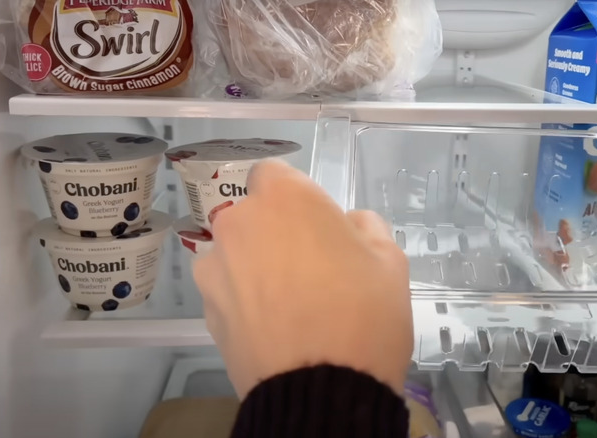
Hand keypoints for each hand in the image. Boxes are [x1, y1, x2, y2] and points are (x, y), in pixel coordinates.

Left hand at [192, 159, 412, 398]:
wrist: (321, 393)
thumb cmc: (364, 316)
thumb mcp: (390, 263)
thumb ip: (367, 228)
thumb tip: (349, 226)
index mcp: (286, 198)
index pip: (276, 174)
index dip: (296, 198)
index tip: (316, 224)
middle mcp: (240, 223)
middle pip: (254, 215)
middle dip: (277, 232)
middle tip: (311, 268)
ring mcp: (216, 267)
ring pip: (237, 253)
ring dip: (255, 265)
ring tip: (289, 304)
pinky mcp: (206, 309)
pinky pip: (227, 289)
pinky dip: (242, 300)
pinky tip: (272, 328)